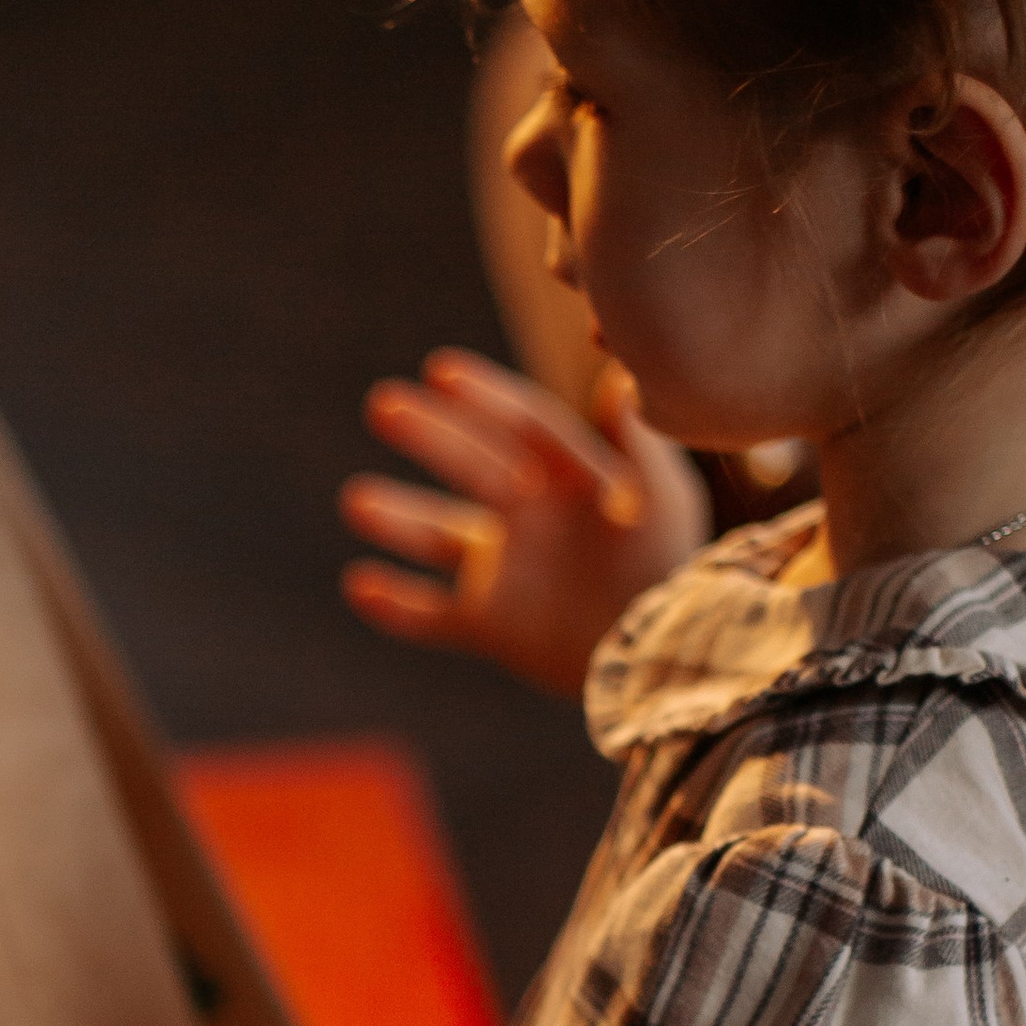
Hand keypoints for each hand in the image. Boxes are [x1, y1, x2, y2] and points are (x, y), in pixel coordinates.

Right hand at [339, 349, 707, 697]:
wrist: (668, 654)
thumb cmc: (669, 570)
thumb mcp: (662, 497)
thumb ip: (638, 438)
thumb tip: (620, 371)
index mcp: (573, 481)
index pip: (523, 426)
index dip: (484, 396)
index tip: (441, 371)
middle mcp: (533, 519)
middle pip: (472, 466)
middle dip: (429, 435)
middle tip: (383, 403)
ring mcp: (509, 572)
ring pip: (441, 537)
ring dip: (398, 517)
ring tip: (355, 499)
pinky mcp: (494, 627)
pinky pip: (434, 617)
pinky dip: (397, 606)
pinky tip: (359, 584)